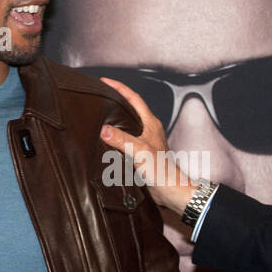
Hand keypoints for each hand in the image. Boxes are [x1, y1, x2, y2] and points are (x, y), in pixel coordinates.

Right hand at [98, 77, 196, 214]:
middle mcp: (149, 129)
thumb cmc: (162, 170)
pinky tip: (108, 138)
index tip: (105, 81)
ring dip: (116, 116)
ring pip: (129, 122)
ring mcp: (146, 140)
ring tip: (101, 112)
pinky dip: (116, 133)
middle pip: (131, 107)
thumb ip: (121, 139)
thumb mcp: (139, 151)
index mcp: (150, 123)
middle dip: (116, 98)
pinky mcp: (142, 152)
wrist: (170, 190)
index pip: (133, 98)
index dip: (119, 87)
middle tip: (101, 93)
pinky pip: (127, 137)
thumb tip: (103, 129)